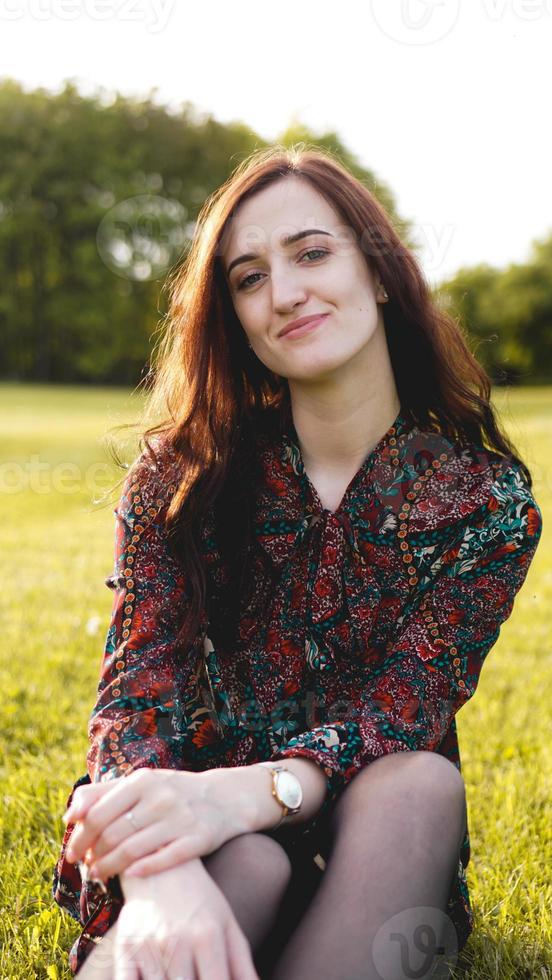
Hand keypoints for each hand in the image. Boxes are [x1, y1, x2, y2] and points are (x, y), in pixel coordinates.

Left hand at [63, 766, 253, 880]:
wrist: (225, 797)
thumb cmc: (172, 793)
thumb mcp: (140, 783)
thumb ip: (103, 793)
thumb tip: (70, 815)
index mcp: (143, 780)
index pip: (98, 814)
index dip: (81, 837)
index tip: (73, 852)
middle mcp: (161, 797)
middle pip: (112, 835)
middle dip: (93, 856)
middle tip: (86, 868)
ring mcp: (181, 818)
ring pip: (133, 851)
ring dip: (109, 868)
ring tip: (99, 876)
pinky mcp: (199, 838)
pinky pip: (164, 859)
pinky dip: (142, 870)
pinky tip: (130, 876)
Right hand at [76, 860, 259, 979]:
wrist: (160, 864)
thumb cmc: (198, 898)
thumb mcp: (226, 923)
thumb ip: (242, 963)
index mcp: (208, 938)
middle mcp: (178, 943)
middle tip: (193, 977)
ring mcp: (149, 946)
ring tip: (178, 976)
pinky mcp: (125, 948)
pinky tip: (153, 979)